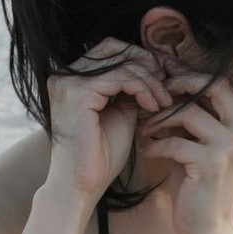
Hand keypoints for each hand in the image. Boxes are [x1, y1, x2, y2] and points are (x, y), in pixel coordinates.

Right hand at [46, 38, 172, 200]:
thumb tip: (151, 72)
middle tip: (168, 86)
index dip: (140, 61)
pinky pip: (120, 77)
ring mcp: (68, 81)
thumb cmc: (100, 159)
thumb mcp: (121, 115)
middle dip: (146, 64)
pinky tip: (154, 106)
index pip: (110, 52)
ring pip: (121, 62)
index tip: (164, 81)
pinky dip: (142, 88)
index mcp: (72, 80)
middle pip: (114, 48)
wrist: (83, 186)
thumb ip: (129, 91)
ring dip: (150, 80)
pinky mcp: (77, 92)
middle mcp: (65, 76)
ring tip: (166, 101)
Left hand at [138, 60, 232, 233]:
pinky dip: (155, 145)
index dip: (191, 78)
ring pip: (189, 112)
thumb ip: (192, 118)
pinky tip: (146, 151)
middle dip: (181, 83)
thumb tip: (168, 84)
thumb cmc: (200, 187)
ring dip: (160, 118)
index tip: (166, 84)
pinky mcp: (213, 163)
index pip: (222, 84)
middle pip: (214, 85)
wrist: (208, 229)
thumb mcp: (199, 145)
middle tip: (156, 95)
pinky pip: (175, 142)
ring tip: (146, 129)